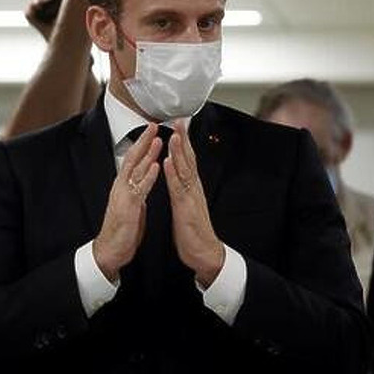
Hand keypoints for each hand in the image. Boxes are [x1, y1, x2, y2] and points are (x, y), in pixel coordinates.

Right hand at [93, 124, 161, 281]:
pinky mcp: (128, 207)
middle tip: (153, 124)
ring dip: (147, 154)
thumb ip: (137, 192)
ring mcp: (124, 196)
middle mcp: (122, 187)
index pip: (134, 160)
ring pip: (136, 170)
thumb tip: (142, 183)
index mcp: (124, 186)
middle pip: (132, 158)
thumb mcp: (132, 205)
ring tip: (158, 140)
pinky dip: (148, 176)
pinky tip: (155, 166)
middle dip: (143, 141)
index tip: (152, 131)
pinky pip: (139, 189)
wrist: (110, 250)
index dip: (143, 145)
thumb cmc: (123, 229)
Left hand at [163, 120, 223, 287]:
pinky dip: (172, 173)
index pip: (188, 162)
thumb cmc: (194, 232)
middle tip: (179, 121)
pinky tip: (168, 161)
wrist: (205, 252)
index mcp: (192, 189)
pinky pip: (178, 188)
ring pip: (185, 169)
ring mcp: (191, 197)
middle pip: (189, 160)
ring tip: (173, 134)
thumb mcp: (187, 207)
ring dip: (179, 151)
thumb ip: (184, 191)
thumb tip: (180, 178)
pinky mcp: (186, 208)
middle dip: (183, 140)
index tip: (179, 128)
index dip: (184, 144)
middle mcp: (193, 189)